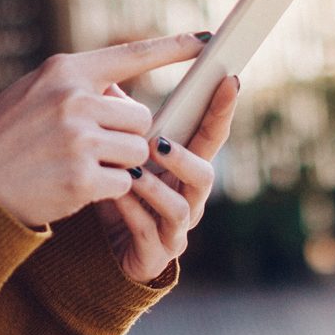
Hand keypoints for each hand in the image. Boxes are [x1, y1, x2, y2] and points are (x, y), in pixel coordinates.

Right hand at [0, 33, 207, 227]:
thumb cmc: (10, 135)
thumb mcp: (35, 93)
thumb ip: (78, 85)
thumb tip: (124, 90)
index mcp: (64, 72)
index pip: (131, 55)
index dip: (173, 47)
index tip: (207, 40)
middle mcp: (73, 100)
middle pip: (142, 117)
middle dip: (128, 136)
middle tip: (94, 147)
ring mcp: (78, 139)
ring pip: (139, 151)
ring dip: (122, 164)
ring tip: (84, 166)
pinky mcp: (82, 177)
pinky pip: (125, 182)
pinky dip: (110, 189)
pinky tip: (77, 185)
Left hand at [95, 74, 240, 283]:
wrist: (105, 254)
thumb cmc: (122, 196)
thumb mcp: (121, 155)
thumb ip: (120, 124)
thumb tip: (106, 84)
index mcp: (186, 169)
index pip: (211, 136)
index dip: (222, 110)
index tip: (229, 80)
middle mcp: (189, 199)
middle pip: (205, 175)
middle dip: (185, 158)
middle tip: (157, 143)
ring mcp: (175, 229)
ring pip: (181, 208)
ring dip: (155, 188)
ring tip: (132, 173)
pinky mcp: (155, 254)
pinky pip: (149, 231)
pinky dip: (133, 211)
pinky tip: (116, 195)